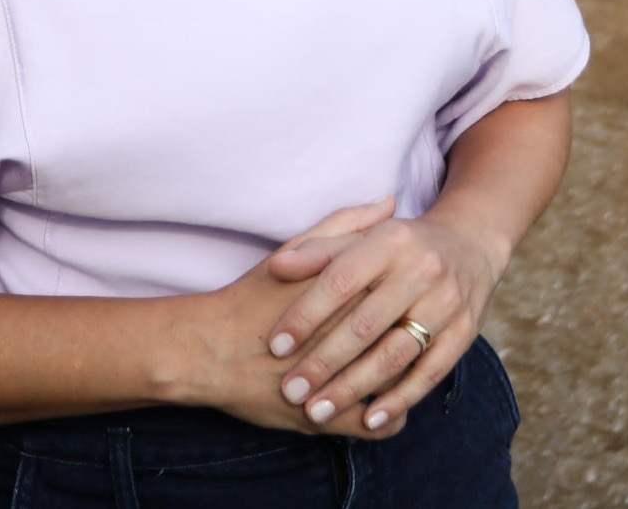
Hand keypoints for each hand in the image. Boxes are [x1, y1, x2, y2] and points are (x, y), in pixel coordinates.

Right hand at [164, 198, 395, 438]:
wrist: (209, 349)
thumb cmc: (253, 298)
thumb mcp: (297, 251)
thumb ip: (346, 226)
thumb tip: (388, 202)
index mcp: (351, 296)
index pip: (406, 297)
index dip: (418, 299)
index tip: (419, 298)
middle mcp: (351, 340)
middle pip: (407, 339)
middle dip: (416, 337)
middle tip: (415, 333)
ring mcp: (341, 383)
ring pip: (398, 386)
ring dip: (405, 381)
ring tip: (403, 371)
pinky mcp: (327, 420)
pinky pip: (378, 426)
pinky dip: (388, 419)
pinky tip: (384, 408)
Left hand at [261, 211, 507, 436]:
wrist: (470, 245)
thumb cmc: (399, 245)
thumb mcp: (362, 235)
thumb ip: (319, 250)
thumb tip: (279, 265)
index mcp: (390, 240)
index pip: (340, 280)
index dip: (306, 314)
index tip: (276, 346)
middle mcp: (422, 269)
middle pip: (365, 324)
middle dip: (324, 362)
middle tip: (290, 391)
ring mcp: (447, 303)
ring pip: (395, 353)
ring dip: (354, 387)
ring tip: (318, 411)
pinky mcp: (465, 332)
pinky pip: (431, 372)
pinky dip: (400, 398)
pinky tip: (370, 418)